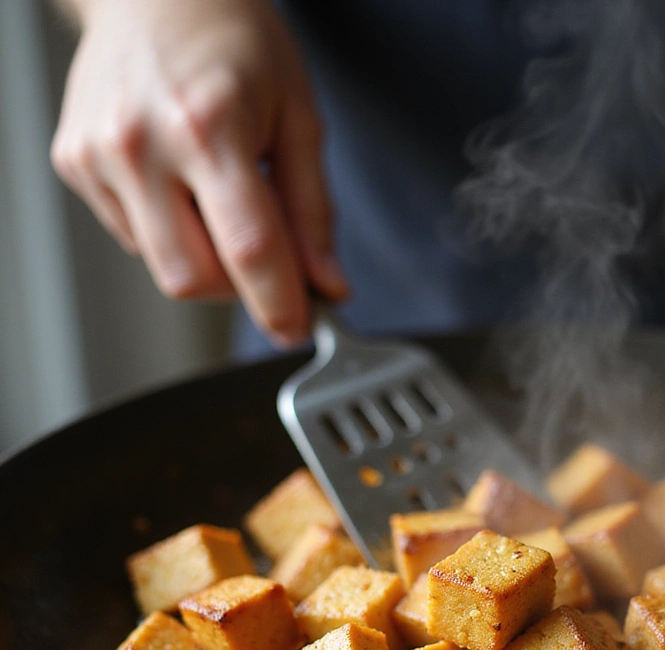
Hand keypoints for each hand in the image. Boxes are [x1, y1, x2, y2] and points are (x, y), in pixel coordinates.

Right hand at [50, 0, 347, 344]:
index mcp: (207, 127)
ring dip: (207, 262)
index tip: (299, 329)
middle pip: (194, 278)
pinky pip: (134, 239)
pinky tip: (182, 187)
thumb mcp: (299, 118)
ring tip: (221, 200)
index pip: (249, 249)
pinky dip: (171, 235)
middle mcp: (140, 144)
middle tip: (269, 263)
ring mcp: (97, 155)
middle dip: (241, 290)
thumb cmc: (234, 43)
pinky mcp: (73, 163)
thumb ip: (314, 211)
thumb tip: (329, 284)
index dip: (279, 304)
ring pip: (163, 267)